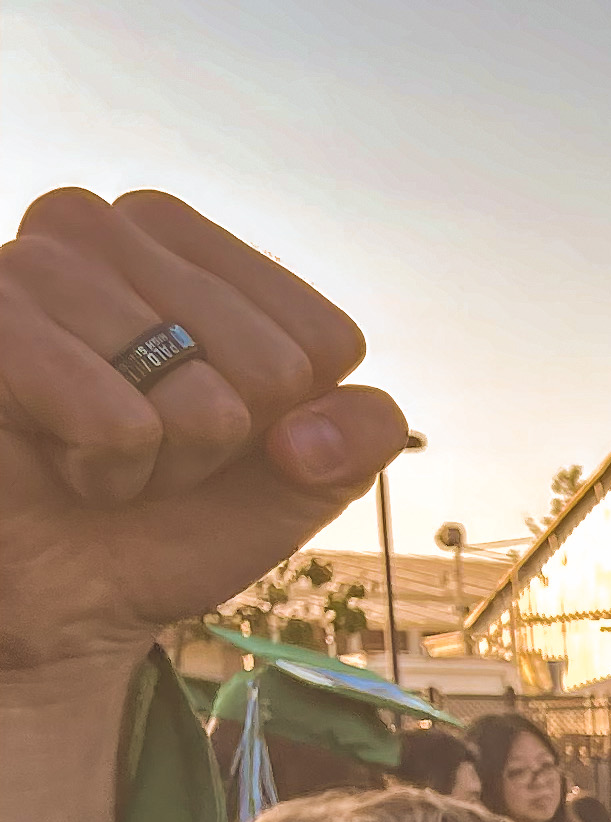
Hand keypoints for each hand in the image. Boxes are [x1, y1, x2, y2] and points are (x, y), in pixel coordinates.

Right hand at [0, 189, 408, 681]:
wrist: (59, 594)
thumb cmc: (172, 516)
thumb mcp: (301, 475)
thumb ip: (363, 432)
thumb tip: (312, 435)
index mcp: (191, 241)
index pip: (326, 339)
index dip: (284, 416)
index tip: (211, 428)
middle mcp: (106, 227)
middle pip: (274, 369)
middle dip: (219, 442)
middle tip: (144, 446)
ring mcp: (35, 264)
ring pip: (199, 402)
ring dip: (158, 463)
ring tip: (93, 452)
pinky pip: (117, 424)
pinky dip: (104, 472)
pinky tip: (54, 458)